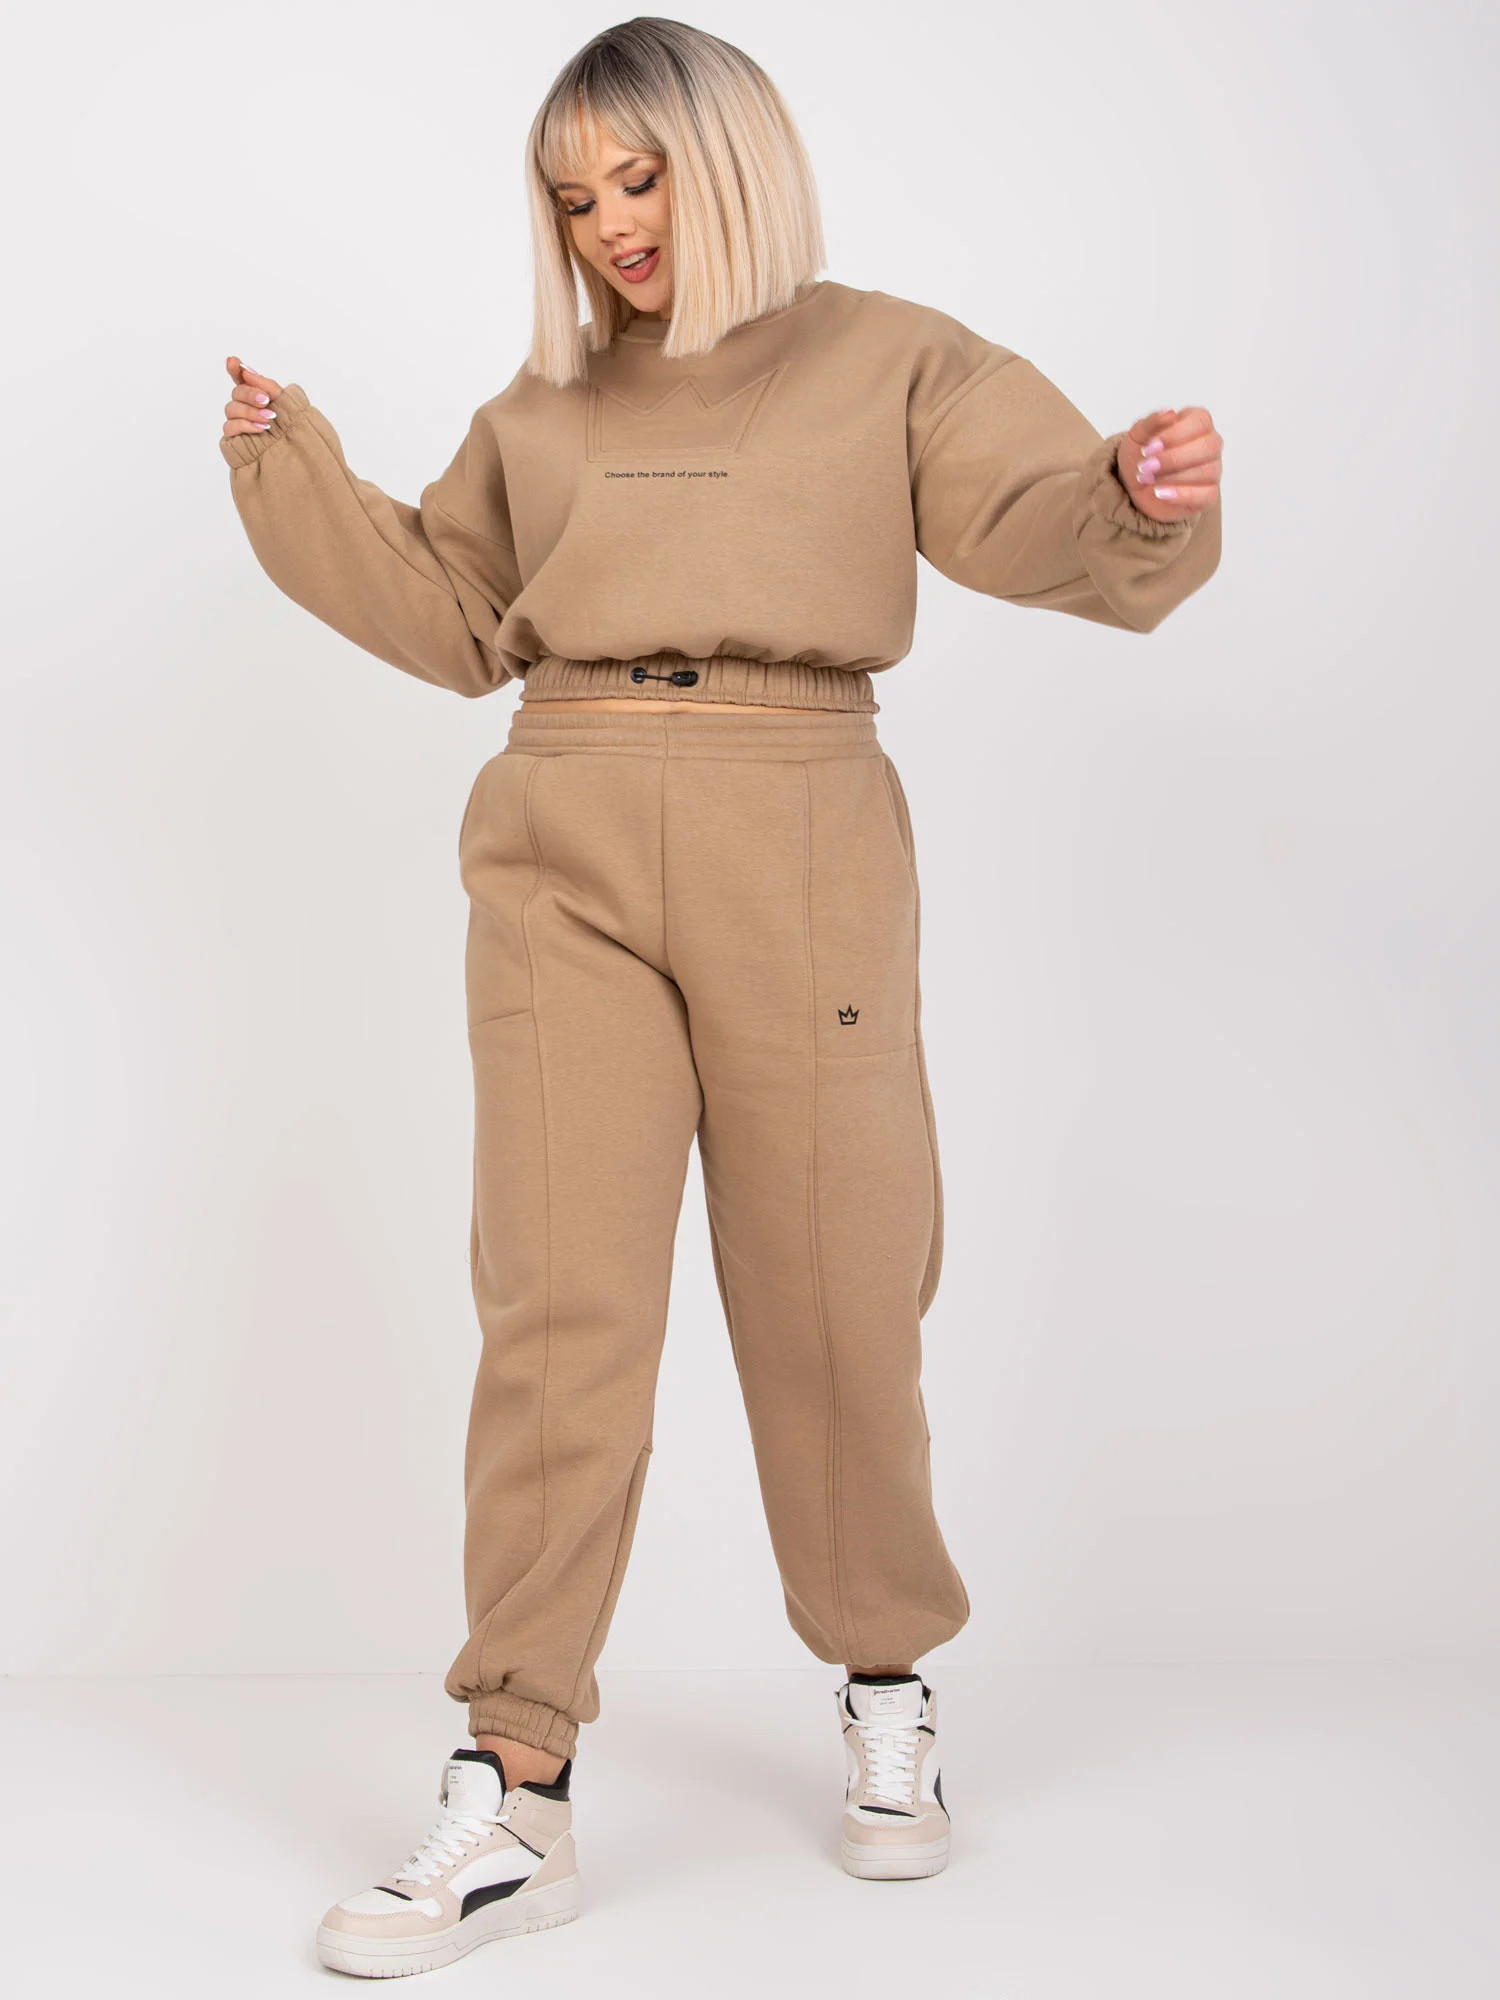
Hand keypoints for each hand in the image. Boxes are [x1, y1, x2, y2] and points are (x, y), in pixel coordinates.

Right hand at [223, 355, 285, 439]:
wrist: (296, 455)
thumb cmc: (290, 429)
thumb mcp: (284, 402)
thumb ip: (266, 385)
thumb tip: (246, 370)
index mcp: (255, 396)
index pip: (240, 379)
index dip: (234, 369)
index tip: (233, 361)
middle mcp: (243, 407)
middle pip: (236, 393)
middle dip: (250, 394)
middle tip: (265, 400)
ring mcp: (237, 422)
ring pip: (231, 409)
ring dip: (251, 412)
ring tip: (269, 418)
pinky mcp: (234, 438)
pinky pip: (230, 427)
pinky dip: (245, 425)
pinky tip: (260, 428)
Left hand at [1117, 407, 1221, 523]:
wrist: (1135, 487)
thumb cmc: (1141, 456)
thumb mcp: (1137, 436)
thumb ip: (1150, 422)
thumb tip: (1168, 412)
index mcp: (1197, 423)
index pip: (1200, 421)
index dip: (1175, 434)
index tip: (1149, 447)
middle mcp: (1210, 444)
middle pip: (1208, 446)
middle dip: (1174, 458)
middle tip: (1146, 466)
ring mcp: (1213, 470)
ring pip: (1206, 471)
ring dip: (1172, 477)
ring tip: (1147, 479)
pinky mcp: (1209, 494)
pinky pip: (1206, 495)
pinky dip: (1181, 495)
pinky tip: (1160, 493)